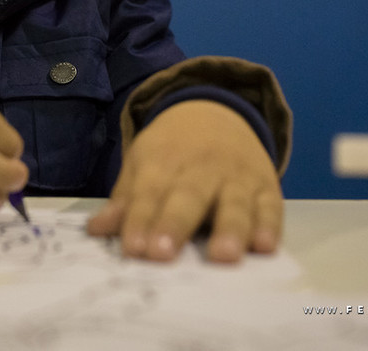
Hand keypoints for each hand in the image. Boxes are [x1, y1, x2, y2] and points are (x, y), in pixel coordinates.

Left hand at [85, 99, 281, 263]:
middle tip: (163, 254)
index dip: (140, 220)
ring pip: (233, 203)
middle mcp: (202, 167)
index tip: (133, 249)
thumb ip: (125, 200)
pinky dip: (270, 225)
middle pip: (188, 197)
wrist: (216, 112)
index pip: (149, 193)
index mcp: (164, 160)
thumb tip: (96, 230)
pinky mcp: (267, 186)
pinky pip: (271, 206)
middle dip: (175, 225)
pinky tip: (265, 246)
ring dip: (229, 229)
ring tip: (222, 256)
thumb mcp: (142, 162)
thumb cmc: (171, 150)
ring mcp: (237, 176)